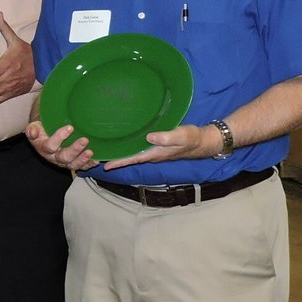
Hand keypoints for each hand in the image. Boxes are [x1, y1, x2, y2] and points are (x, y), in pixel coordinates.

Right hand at [25, 117, 95, 170]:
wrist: (45, 137)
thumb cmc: (41, 131)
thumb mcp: (33, 128)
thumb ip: (32, 130)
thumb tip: (32, 133)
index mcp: (44, 148)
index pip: (50, 146)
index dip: (59, 137)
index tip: (70, 127)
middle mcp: (54, 157)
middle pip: (64, 157)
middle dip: (75, 149)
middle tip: (84, 140)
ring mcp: (64, 162)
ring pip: (73, 165)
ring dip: (82, 159)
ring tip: (90, 152)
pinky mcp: (73, 163)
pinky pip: (81, 167)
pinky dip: (89, 165)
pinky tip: (96, 161)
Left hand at [98, 122, 217, 169]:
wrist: (203, 141)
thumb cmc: (192, 138)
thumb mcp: (180, 136)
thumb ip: (166, 137)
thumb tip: (149, 138)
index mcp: (155, 153)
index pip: (133, 159)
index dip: (119, 162)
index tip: (105, 166)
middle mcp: (152, 154)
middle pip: (130, 158)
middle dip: (116, 159)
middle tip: (98, 158)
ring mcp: (154, 151)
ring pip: (134, 153)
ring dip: (121, 154)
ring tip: (106, 151)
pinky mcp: (157, 145)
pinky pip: (139, 148)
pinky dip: (129, 147)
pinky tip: (123, 142)